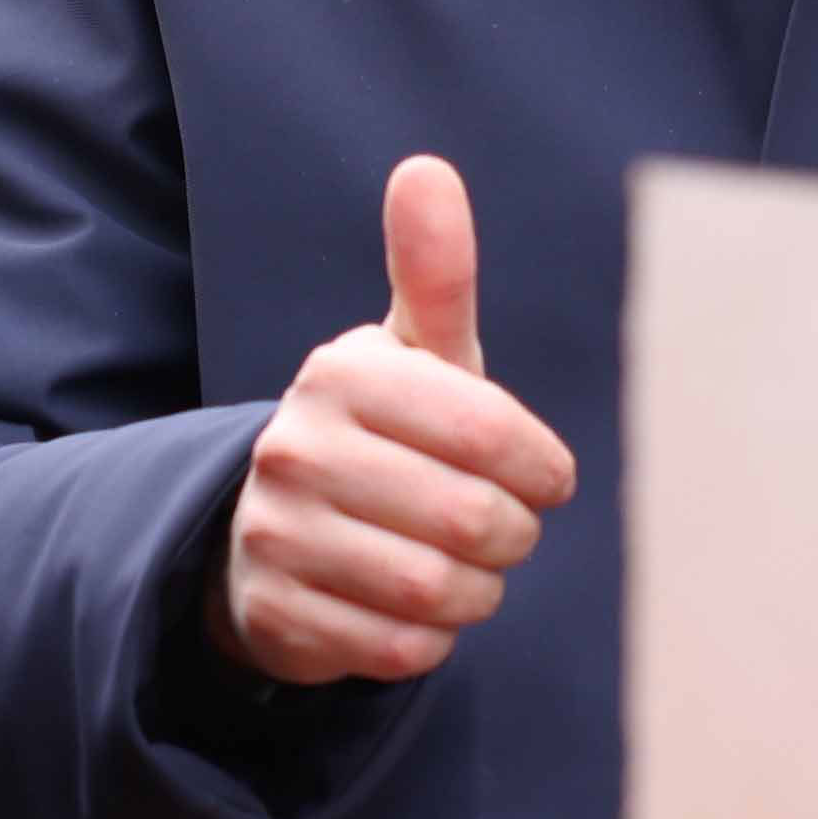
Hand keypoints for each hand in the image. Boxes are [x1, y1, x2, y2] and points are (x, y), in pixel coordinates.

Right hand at [212, 158, 577, 689]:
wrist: (279, 531)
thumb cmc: (386, 432)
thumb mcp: (414, 354)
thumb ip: (434, 272)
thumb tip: (426, 169)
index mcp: (341, 374)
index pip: (490, 434)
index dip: (540, 468)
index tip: (541, 474)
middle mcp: (294, 449)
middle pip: (473, 521)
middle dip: (511, 535)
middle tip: (500, 525)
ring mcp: (277, 536)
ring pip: (441, 592)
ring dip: (476, 591)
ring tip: (460, 566)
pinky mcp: (276, 615)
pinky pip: (402, 650)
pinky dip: (430, 638)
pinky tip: (412, 606)